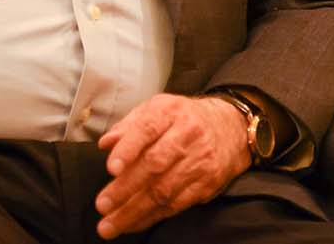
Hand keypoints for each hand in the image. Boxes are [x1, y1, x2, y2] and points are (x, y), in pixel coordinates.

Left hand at [94, 94, 249, 239]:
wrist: (230, 127)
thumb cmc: (183, 118)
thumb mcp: (157, 109)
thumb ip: (129, 126)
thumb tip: (105, 144)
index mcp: (170, 112)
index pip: (147, 129)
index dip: (128, 149)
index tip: (111, 168)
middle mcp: (187, 135)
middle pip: (155, 164)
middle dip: (126, 188)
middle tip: (103, 205)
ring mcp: (199, 161)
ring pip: (164, 190)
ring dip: (135, 211)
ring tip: (111, 225)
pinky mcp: (207, 184)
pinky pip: (177, 204)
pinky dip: (152, 217)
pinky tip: (133, 224)